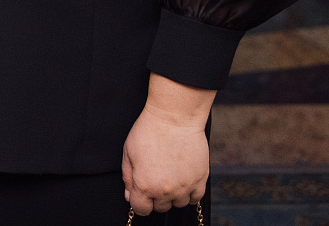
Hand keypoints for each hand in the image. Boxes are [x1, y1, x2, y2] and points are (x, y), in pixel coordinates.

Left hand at [122, 73, 212, 215]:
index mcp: (145, 185)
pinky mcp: (200, 179)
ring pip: (178, 203)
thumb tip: (129, 195)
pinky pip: (195, 198)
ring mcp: (184, 187)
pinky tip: (183, 179)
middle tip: (155, 178)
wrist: (174, 117)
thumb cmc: (148, 131)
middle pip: (160, 207)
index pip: (141, 210)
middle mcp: (165, 191)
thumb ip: (128, 178)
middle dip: (155, 197)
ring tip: (170, 175)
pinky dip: (189, 192)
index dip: (139, 202)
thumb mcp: (128, 152)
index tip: (141, 194)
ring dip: (173, 195)